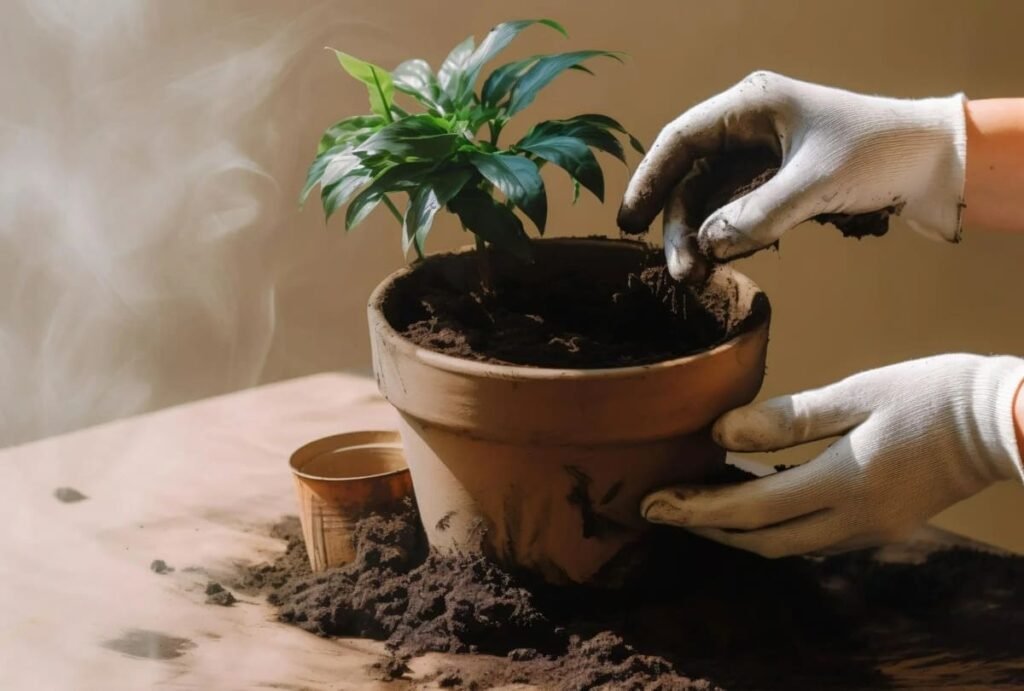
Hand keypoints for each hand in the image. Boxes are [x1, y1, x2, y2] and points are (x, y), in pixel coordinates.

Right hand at [618, 71, 966, 281]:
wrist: (933, 164)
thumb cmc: (879, 154)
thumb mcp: (814, 185)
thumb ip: (755, 216)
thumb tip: (705, 247)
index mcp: (751, 106)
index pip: (680, 140)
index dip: (649, 181)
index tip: (629, 222)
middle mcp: (749, 127)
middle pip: (691, 178)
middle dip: (680, 225)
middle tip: (679, 272)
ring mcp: (761, 157)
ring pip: (710, 200)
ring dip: (700, 238)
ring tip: (697, 276)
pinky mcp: (776, 183)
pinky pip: (736, 212)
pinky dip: (726, 238)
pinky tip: (723, 260)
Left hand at [642, 355, 1023, 557]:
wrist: (1001, 420)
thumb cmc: (930, 394)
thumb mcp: (857, 393)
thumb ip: (788, 416)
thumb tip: (721, 432)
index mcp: (844, 482)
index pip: (751, 509)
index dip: (696, 510)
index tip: (652, 503)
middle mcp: (853, 519)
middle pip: (762, 541)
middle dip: (707, 529)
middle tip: (661, 509)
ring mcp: (869, 529)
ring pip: (786, 546)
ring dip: (738, 532)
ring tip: (696, 505)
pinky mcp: (881, 526)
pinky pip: (812, 537)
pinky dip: (773, 526)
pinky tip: (752, 501)